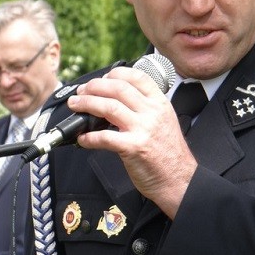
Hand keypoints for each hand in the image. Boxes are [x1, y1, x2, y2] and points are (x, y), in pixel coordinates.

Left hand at [70, 66, 196, 217]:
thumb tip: (116, 99)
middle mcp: (152, 112)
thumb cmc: (169, 153)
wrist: (179, 180)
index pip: (136, 77)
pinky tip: (83, 138)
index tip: (101, 79)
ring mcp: (143, 129)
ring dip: (87, 104)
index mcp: (160, 103)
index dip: (114, 74)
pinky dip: (89, 136)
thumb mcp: (164, 121)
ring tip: (76, 106)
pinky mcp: (134, 147)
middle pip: (118, 88)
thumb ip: (145, 108)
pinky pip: (105, 137)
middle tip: (81, 92)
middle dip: (94, 86)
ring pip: (109, 107)